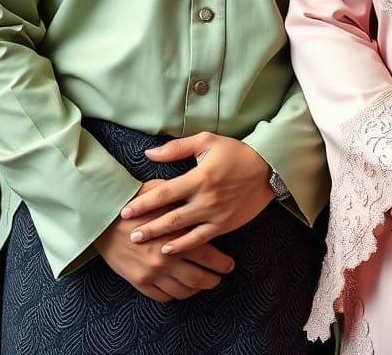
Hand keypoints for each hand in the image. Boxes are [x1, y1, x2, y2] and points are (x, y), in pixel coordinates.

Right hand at [94, 181, 234, 302]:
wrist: (101, 219)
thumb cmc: (132, 202)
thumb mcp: (159, 193)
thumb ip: (181, 197)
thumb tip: (201, 194)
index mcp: (174, 235)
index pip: (207, 254)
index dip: (221, 263)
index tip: (229, 264)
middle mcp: (165, 257)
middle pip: (199, 277)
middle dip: (213, 279)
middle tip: (220, 276)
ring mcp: (151, 272)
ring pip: (183, 290)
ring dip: (197, 289)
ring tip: (204, 283)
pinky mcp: (139, 281)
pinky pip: (163, 296)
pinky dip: (176, 295)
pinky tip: (181, 288)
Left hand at [119, 133, 274, 255]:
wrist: (266, 169)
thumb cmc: (234, 152)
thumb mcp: (207, 141)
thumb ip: (177, 148)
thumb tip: (149, 154)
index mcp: (199, 177)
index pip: (165, 192)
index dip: (144, 203)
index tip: (125, 211)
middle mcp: (206, 198)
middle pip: (170, 216)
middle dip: (148, 226)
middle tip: (129, 235)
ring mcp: (215, 214)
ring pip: (183, 230)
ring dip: (161, 238)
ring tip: (142, 244)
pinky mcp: (224, 224)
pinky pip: (201, 239)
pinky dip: (184, 246)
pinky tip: (170, 250)